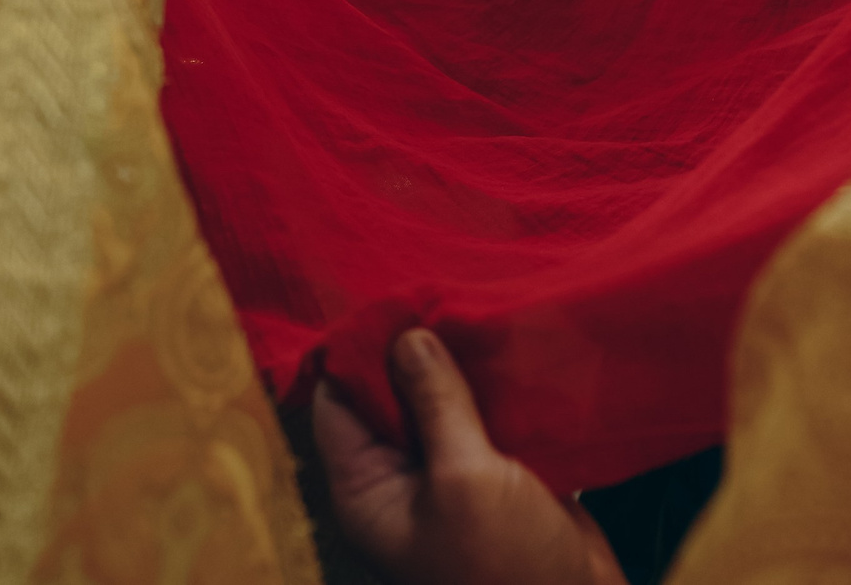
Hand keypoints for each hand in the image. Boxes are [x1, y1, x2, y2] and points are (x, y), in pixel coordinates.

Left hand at [316, 331, 626, 584]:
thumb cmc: (507, 569)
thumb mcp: (465, 481)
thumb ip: (435, 405)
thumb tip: (407, 338)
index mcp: (367, 492)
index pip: (339, 404)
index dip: (358, 351)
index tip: (389, 300)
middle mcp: (400, 483)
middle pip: (391, 398)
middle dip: (415, 350)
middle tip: (438, 292)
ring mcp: (450, 479)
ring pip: (442, 404)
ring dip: (461, 365)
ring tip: (474, 309)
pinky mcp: (497, 477)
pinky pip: (486, 420)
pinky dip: (497, 388)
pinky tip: (511, 347)